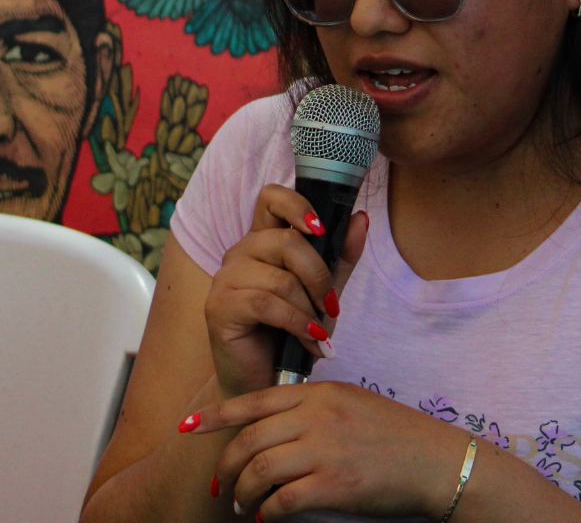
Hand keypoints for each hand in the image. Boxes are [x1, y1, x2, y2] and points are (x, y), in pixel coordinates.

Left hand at [186, 381, 467, 520]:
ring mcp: (324, 450)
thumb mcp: (353, 404)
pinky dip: (268, 513)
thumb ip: (314, 407)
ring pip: (259, 472)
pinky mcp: (333, 484)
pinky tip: (267, 518)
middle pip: (249, 440)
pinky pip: (282, 501)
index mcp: (320, 392)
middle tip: (220, 486)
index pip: (254, 400)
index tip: (188, 427)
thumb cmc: (397, 435)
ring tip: (242, 505)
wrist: (435, 461)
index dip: (216, 416)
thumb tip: (275, 425)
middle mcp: (317, 416)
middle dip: (224, 467)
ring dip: (242, 493)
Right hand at [205, 184, 367, 400]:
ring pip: (280, 278)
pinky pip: (267, 305)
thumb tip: (361, 218)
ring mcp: (226, 278)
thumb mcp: (323, 293)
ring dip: (309, 309)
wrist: (264, 382)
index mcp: (263, 241)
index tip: (322, 229)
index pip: (271, 198)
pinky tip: (311, 340)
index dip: (297, 204)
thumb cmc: (290, 335)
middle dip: (319, 275)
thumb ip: (340, 257)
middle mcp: (240, 253)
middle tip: (332, 305)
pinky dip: (297, 323)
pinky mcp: (220, 307)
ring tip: (320, 332)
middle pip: (286, 241)